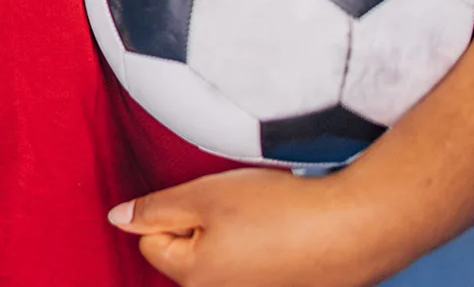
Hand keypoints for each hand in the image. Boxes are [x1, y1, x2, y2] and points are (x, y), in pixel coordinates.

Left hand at [109, 167, 386, 286]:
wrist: (356, 228)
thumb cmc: (278, 210)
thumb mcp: (202, 196)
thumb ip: (153, 208)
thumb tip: (117, 219)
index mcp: (194, 279)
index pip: (152, 242)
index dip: (173, 211)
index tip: (206, 201)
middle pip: (187, 254)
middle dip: (201, 225)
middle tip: (237, 208)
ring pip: (222, 259)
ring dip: (233, 237)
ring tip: (264, 221)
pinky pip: (256, 267)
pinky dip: (263, 248)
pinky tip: (284, 235)